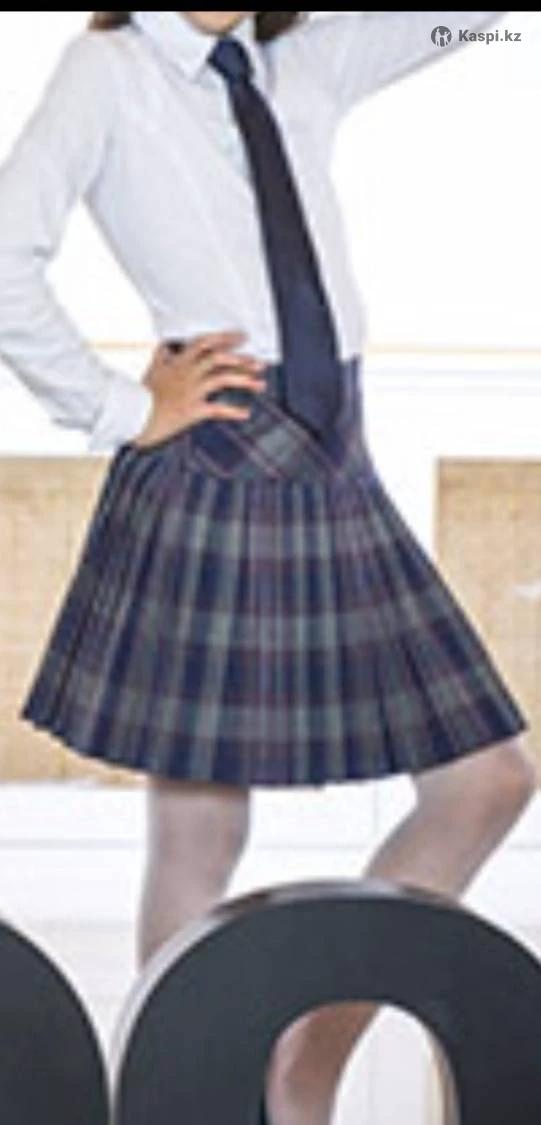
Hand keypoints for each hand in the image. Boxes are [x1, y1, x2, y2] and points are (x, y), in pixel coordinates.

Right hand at [132, 329, 267, 448]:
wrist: (131, 416)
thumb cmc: (139, 397)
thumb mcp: (151, 371)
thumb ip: (161, 357)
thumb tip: (165, 346)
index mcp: (177, 363)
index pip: (203, 343)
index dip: (224, 338)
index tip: (240, 337)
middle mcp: (187, 373)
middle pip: (218, 358)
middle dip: (241, 358)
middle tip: (257, 361)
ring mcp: (190, 391)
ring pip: (222, 378)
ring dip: (244, 380)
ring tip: (260, 383)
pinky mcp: (192, 410)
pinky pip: (217, 409)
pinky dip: (233, 411)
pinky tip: (246, 413)